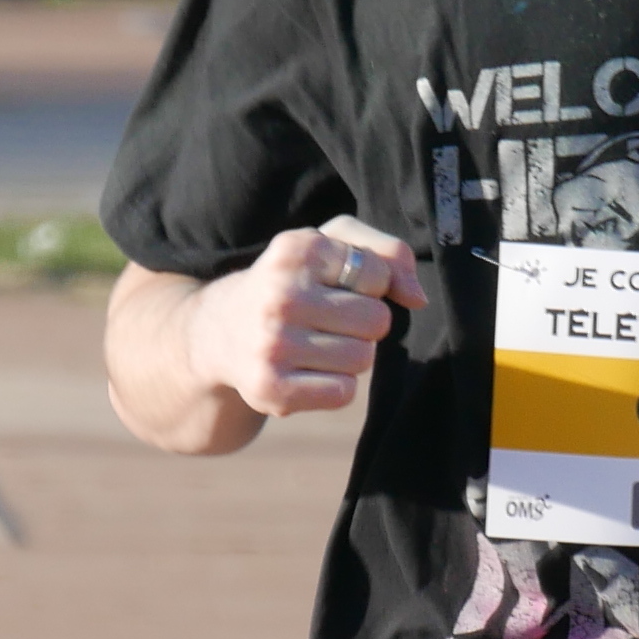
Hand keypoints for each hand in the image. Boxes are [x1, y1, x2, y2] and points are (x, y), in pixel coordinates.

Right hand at [185, 216, 423, 420]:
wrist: (221, 331)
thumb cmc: (292, 282)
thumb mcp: (331, 245)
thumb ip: (387, 253)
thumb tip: (418, 298)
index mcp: (296, 249)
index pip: (378, 276)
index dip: (369, 285)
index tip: (337, 286)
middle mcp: (280, 295)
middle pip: (377, 321)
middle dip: (364, 323)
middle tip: (329, 319)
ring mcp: (273, 345)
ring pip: (363, 359)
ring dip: (350, 355)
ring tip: (316, 343)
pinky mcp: (271, 389)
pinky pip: (344, 393)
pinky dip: (335, 385)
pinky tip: (307, 369)